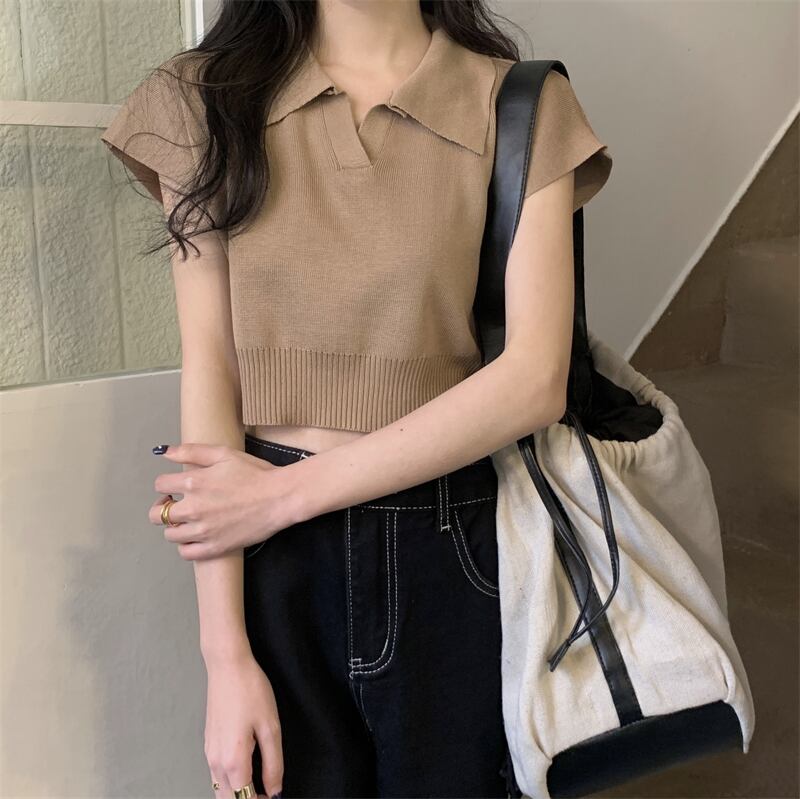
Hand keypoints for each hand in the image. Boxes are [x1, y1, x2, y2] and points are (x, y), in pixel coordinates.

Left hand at [147, 443, 299, 559]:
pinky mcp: (214, 547)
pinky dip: (187, 545)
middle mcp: (193, 508)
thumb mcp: (224, 454)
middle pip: (157, 514)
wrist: (280, 498)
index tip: (175, 486)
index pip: (160, 485)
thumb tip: (164, 452)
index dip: (166, 483)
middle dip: (163, 507)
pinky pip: (186, 552)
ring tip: (190, 520)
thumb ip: (191, 452)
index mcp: (193, 483)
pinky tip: (197, 536)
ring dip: (175, 526)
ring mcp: (203, 531)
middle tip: (177, 504)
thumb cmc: (255, 473)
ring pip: (170, 534)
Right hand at [204, 650, 282, 798]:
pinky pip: (216, 774)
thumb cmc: (250, 690)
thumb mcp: (271, 727)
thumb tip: (275, 790)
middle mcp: (215, 762)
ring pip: (220, 789)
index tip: (274, 795)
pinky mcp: (208, 743)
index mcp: (233, 760)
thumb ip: (274, 763)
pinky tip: (246, 768)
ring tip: (260, 782)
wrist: (227, 666)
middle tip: (268, 792)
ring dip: (238, 792)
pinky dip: (230, 781)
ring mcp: (209, 753)